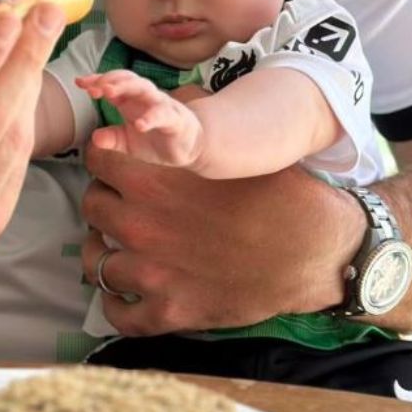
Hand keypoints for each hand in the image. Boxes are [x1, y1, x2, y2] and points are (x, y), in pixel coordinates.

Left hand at [77, 71, 204, 168]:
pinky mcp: (176, 120)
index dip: (97, 81)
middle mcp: (145, 97)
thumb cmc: (154, 138)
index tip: (79, 82)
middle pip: (128, 80)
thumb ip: (111, 138)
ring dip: (127, 88)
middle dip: (110, 80)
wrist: (187, 148)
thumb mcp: (128, 143)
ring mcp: (162, 106)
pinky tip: (140, 124)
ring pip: (145, 89)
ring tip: (109, 93)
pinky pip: (164, 114)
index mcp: (130, 100)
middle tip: (94, 87)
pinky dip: (151, 118)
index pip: (113, 83)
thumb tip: (95, 138)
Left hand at [80, 143, 362, 335]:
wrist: (319, 252)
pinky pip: (117, 313)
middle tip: (123, 206)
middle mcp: (142, 225)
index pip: (96, 159)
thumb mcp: (232, 149)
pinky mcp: (169, 311)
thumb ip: (188, 125)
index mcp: (153, 179)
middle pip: (92, 206)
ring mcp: (152, 272)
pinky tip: (125, 293)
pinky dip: (115, 303)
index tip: (115, 165)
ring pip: (95, 261)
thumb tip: (163, 98)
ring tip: (118, 248)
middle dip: (105, 202)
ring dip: (103, 252)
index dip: (105, 159)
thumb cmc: (281, 196)